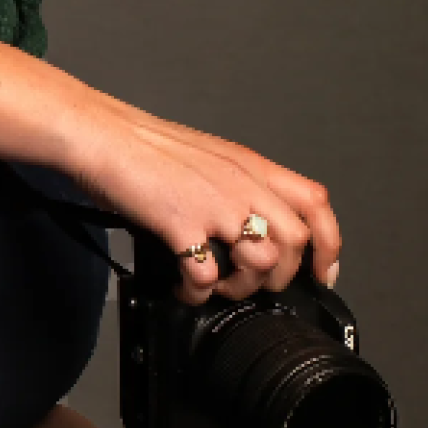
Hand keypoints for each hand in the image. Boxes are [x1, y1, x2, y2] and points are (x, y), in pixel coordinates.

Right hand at [72, 95, 341, 306]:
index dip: (329, 244)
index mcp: (247, 164)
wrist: (99, 134)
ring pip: (260, 263)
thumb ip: (234, 184)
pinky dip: (197, 292)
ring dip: (241, 287)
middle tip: (249, 282)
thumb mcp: (204, 156)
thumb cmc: (140, 144)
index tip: (321, 272)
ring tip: (215, 286)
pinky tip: (183, 286)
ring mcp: (213, 203)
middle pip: (294, 242)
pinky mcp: (182, 223)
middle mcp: (239, 182)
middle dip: (278, 275)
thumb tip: (248, 227)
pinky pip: (206, 276)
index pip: (314, 202)